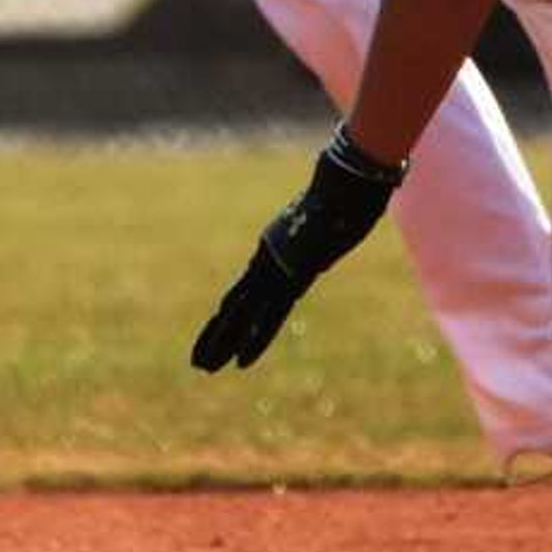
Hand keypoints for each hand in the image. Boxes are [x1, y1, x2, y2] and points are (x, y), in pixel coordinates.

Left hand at [189, 126, 405, 372]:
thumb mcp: (336, 205)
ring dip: (223, 343)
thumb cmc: (347, 189)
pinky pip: (269, 316)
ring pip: (243, 315)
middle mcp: (268, 262)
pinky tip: (240, 361)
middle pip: (236, 306)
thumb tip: (353, 195)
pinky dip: (255, 340)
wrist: (343, 184)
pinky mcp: (289, 277)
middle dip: (218, 334)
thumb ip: (335, 208)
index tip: (218, 323)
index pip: (247, 289)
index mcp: (276, 249)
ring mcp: (275, 270)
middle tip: (198, 362)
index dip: (232, 311)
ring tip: (203, 367)